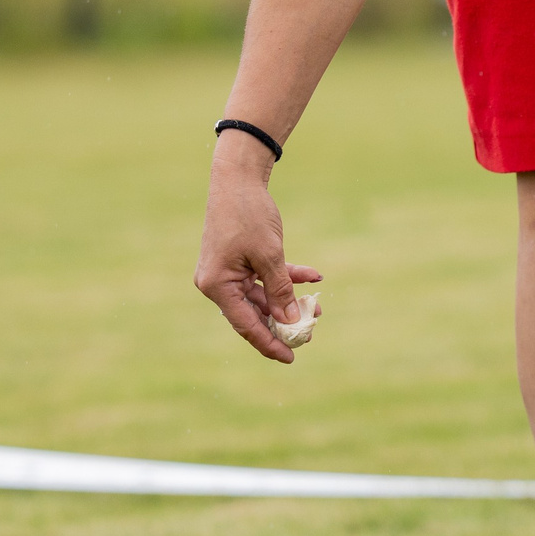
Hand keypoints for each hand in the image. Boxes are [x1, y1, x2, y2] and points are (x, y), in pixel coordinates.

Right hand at [193, 146, 323, 363]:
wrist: (238, 178)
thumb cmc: (248, 215)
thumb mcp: (270, 255)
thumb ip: (280, 290)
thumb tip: (291, 321)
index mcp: (216, 286)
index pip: (245, 324)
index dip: (269, 343)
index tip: (290, 357)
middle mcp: (218, 283)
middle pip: (254, 314)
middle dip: (283, 322)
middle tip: (310, 332)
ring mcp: (228, 271)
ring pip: (262, 296)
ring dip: (288, 300)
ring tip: (317, 306)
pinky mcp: (239, 260)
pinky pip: (264, 277)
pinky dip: (286, 277)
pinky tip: (312, 276)